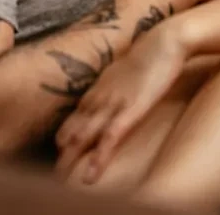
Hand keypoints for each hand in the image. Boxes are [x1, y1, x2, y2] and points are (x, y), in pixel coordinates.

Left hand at [54, 25, 186, 183]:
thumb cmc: (151, 52)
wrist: (165, 40)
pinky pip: (110, 138)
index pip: (75, 115)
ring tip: (61, 179)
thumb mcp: (127, 69)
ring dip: (72, 159)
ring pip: (85, 136)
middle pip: (74, 129)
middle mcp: (100, 97)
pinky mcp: (130, 110)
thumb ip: (116, 82)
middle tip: (54, 173)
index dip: (66, 134)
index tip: (59, 150)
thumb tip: (113, 91)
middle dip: (63, 152)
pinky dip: (99, 158)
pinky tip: (90, 175)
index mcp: (99, 88)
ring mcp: (113, 104)